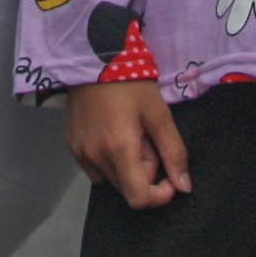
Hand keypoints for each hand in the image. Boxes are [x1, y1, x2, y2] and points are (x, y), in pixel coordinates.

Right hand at [68, 81, 189, 209]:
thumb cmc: (131, 83)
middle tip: (147, 138)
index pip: (139, 198)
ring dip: (127, 167)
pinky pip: (96, 169)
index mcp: (119, 150)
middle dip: (145, 171)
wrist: (94, 58)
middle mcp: (95, 158)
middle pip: (128, 188)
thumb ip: (173, 153)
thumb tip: (184, 187)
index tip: (169, 176)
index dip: (159, 194)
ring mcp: (80, 153)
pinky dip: (109, 161)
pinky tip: (113, 134)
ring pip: (112, 179)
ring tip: (129, 133)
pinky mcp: (72, 146)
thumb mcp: (159, 114)